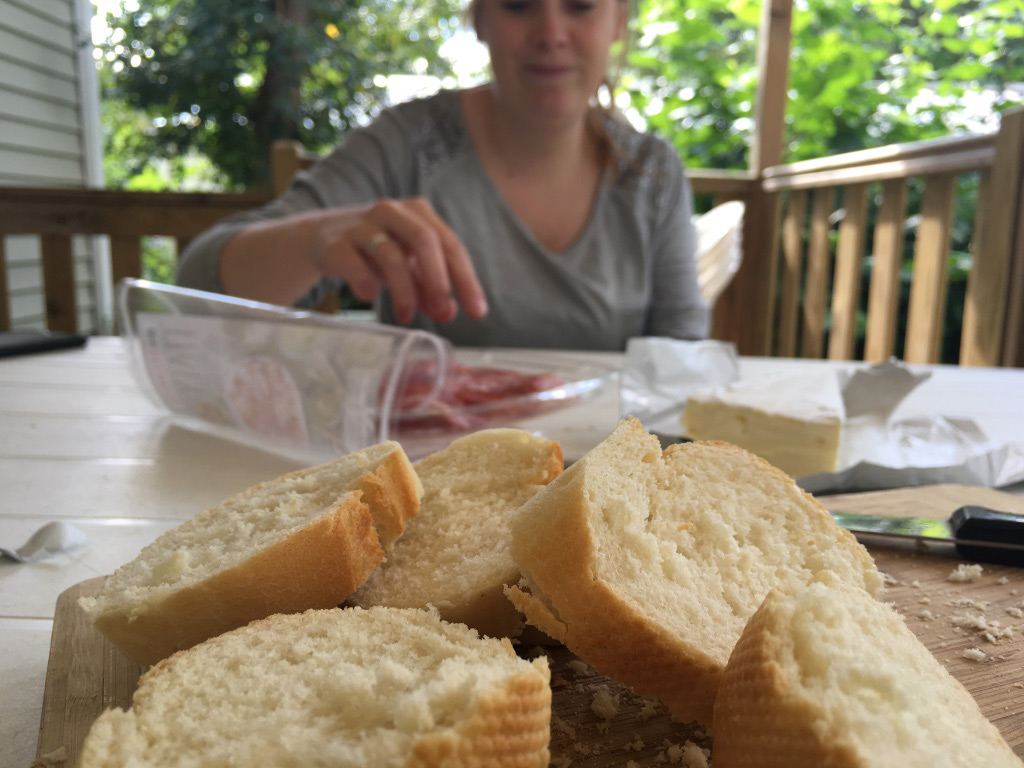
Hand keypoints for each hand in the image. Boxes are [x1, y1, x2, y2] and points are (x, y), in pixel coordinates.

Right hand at [310, 198, 487, 324]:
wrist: (322, 239)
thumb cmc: (375, 251)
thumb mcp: (408, 266)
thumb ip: (429, 287)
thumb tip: (448, 312)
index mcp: (419, 213)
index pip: (451, 246)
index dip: (466, 280)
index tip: (478, 312)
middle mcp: (393, 211)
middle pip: (424, 241)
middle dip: (438, 280)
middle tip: (444, 313)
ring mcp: (363, 224)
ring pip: (391, 255)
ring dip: (404, 291)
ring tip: (406, 317)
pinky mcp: (336, 242)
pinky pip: (355, 265)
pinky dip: (366, 284)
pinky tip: (372, 298)